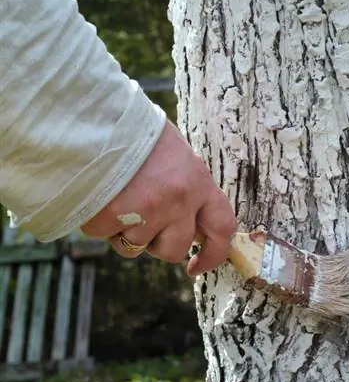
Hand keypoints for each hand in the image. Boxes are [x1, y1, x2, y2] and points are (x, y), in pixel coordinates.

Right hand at [81, 120, 236, 275]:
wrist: (93, 116)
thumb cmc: (136, 135)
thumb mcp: (176, 156)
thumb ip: (189, 189)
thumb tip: (194, 226)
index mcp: (198, 182)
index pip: (222, 228)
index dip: (214, 254)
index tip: (198, 265)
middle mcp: (178, 200)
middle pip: (175, 249)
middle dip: (158, 245)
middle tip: (143, 221)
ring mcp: (145, 211)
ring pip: (137, 248)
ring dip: (126, 231)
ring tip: (118, 196)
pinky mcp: (111, 218)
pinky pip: (106, 236)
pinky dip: (100, 223)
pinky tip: (99, 195)